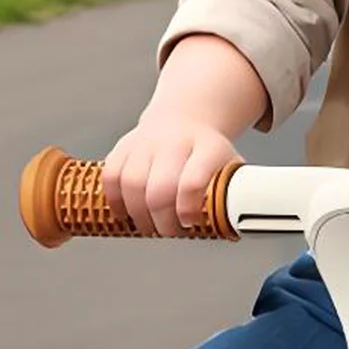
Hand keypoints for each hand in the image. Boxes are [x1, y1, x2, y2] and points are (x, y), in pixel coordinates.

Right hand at [102, 111, 240, 236]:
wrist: (186, 117)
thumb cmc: (208, 152)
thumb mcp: (229, 164)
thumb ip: (233, 193)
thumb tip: (237, 225)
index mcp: (207, 147)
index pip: (193, 180)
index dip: (187, 207)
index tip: (190, 222)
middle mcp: (175, 141)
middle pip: (160, 187)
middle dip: (162, 220)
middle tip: (169, 231)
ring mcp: (147, 142)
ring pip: (132, 182)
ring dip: (137, 214)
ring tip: (149, 226)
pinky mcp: (125, 145)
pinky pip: (111, 175)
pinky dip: (114, 200)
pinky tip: (125, 213)